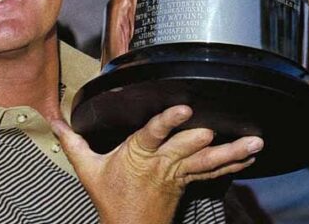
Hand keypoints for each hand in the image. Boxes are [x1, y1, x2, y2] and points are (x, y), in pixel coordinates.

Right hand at [51, 105, 262, 223]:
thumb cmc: (111, 198)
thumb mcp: (88, 170)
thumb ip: (74, 142)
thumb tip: (53, 121)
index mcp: (137, 156)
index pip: (152, 135)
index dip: (167, 123)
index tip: (184, 110)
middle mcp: (161, 164)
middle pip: (185, 150)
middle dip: (202, 142)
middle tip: (218, 132)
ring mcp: (178, 175)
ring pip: (207, 162)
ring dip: (232, 153)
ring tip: (255, 144)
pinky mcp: (188, 182)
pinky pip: (213, 172)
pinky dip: (233, 164)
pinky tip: (250, 156)